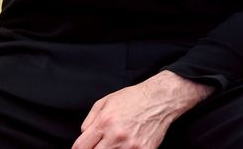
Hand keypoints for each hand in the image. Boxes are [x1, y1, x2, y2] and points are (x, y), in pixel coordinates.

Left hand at [71, 70, 211, 148]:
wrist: (161, 99)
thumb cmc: (134, 98)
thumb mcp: (106, 101)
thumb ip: (90, 120)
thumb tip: (83, 135)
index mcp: (104, 122)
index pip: (81, 147)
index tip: (83, 148)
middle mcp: (116, 135)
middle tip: (101, 144)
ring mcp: (131, 145)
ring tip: (115, 142)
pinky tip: (128, 144)